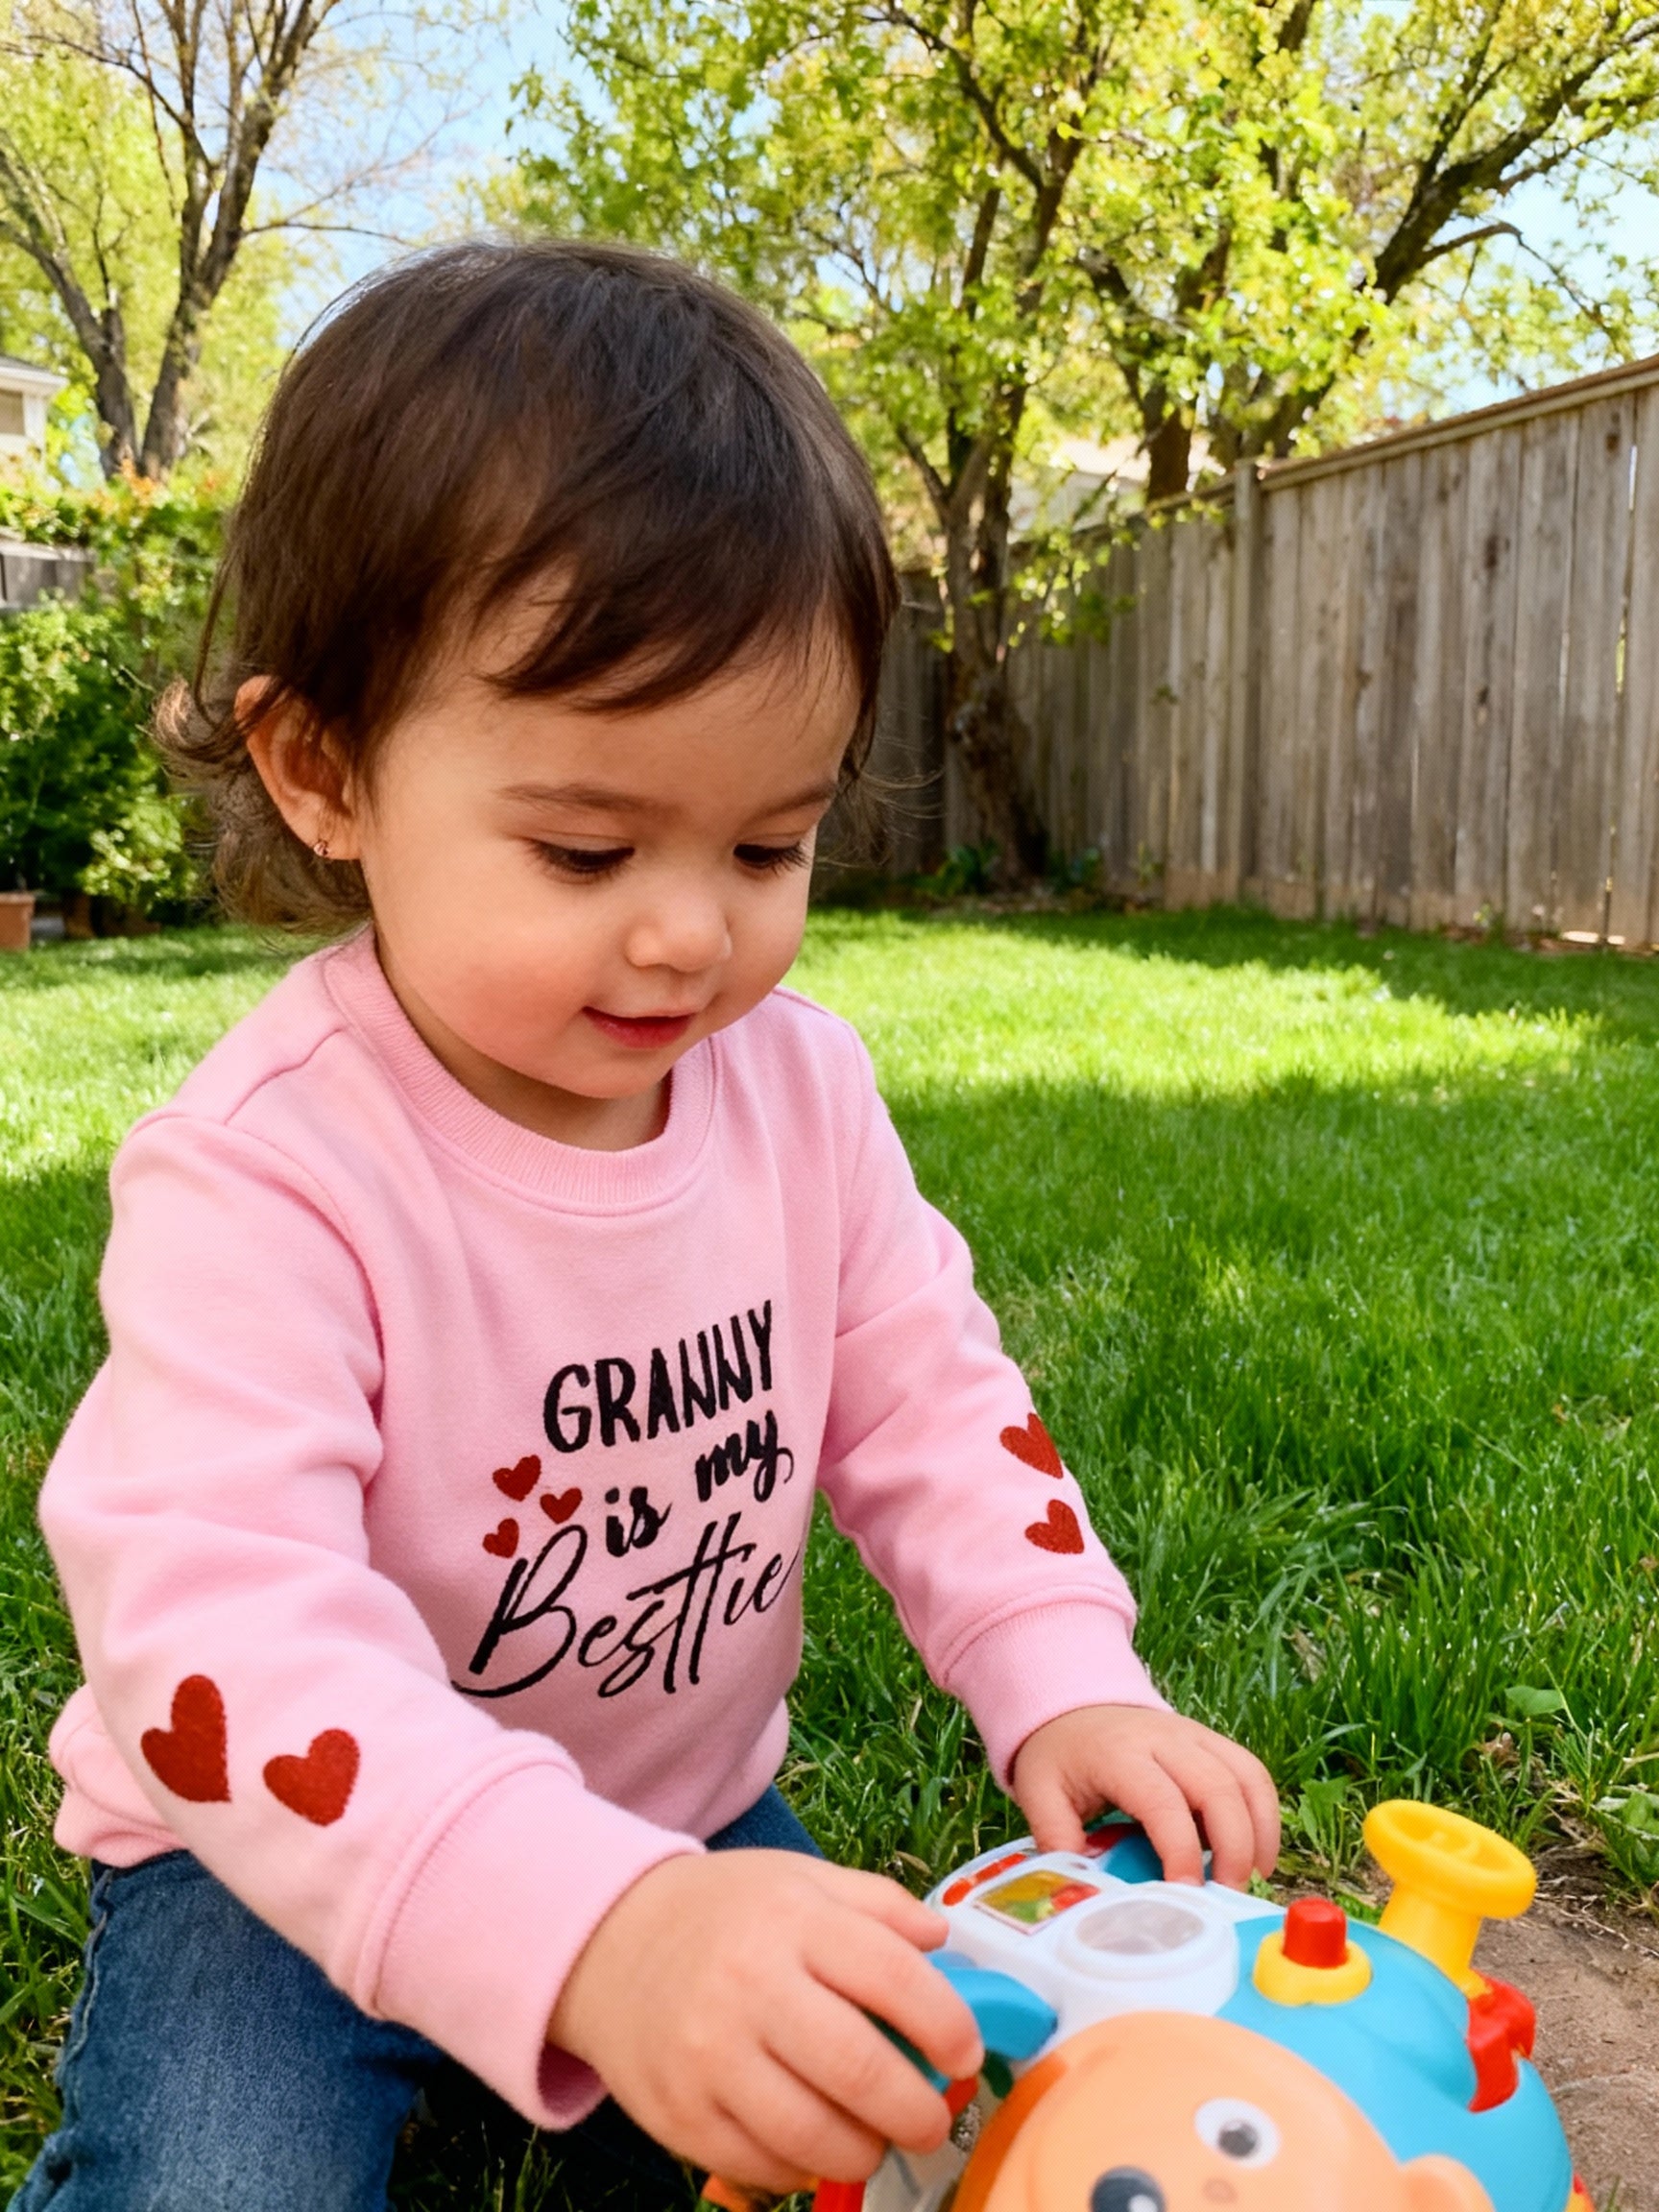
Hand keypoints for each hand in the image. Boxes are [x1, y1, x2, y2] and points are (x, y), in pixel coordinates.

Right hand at [548, 1850, 982, 2194]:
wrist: (609, 1940)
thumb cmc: (725, 1912)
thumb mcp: (800, 1878)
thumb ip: (879, 1904)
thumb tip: (944, 1944)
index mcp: (791, 1919)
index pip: (893, 1978)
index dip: (947, 2025)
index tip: (966, 2051)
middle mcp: (749, 1987)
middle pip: (859, 2070)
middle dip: (918, 2109)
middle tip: (934, 2115)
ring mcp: (708, 2058)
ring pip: (815, 2136)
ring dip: (867, 2148)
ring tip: (878, 2135)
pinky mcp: (679, 2117)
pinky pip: (765, 2167)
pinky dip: (806, 2166)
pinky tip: (816, 2139)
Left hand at [1010, 1705, 1279, 1887]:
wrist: (1074, 1705)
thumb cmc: (1059, 1755)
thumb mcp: (1038, 1792)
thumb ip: (1058, 1839)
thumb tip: (1086, 1889)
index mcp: (1119, 1754)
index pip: (1163, 1802)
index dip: (1181, 1851)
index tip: (1187, 1893)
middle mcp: (1165, 1738)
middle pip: (1219, 1787)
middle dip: (1234, 1848)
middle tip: (1228, 1896)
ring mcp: (1195, 1735)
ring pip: (1248, 1777)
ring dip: (1260, 1832)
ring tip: (1249, 1879)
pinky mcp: (1213, 1741)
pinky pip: (1253, 1773)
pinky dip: (1264, 1815)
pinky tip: (1251, 1854)